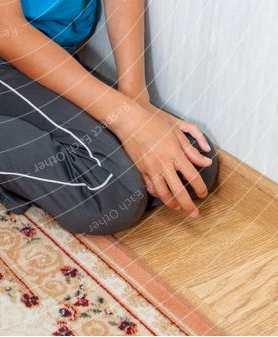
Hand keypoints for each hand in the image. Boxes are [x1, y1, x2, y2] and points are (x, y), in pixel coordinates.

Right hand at [113, 101, 213, 217]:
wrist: (130, 121)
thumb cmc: (155, 123)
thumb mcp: (177, 133)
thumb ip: (192, 150)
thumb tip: (207, 163)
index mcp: (175, 154)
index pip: (192, 177)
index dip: (201, 188)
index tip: (204, 194)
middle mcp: (164, 164)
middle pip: (179, 191)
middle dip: (189, 206)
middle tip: (195, 215)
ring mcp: (151, 168)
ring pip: (163, 194)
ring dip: (172, 204)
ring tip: (178, 208)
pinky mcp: (141, 170)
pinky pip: (151, 188)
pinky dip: (158, 195)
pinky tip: (163, 196)